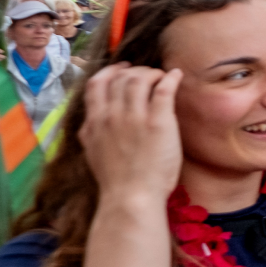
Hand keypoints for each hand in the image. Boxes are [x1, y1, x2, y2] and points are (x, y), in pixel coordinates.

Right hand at [79, 63, 182, 205]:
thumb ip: (90, 133)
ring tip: (162, 77)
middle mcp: (112, 115)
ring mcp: (135, 117)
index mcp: (95, 121)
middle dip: (135, 71)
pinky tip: (176, 76)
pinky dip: (170, 78)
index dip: (111, 71)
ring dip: (152, 73)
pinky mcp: (158, 122)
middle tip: (148, 74)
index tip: (122, 69)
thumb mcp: (92, 152)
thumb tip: (89, 120)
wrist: (131, 197)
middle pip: (121, 78)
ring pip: (140, 79)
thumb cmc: (116, 180)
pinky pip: (164, 89)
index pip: (97, 83)